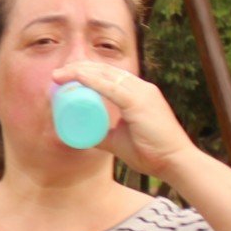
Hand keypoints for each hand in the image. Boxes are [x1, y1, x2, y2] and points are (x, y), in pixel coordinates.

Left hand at [53, 61, 196, 180]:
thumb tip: (83, 135)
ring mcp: (142, 92)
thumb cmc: (150, 152)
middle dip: (79, 68)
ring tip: (59, 75)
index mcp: (138, 93)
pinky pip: (111, 87)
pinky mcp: (140, 101)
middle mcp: (141, 88)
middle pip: (105, 70)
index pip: (109, 76)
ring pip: (106, 75)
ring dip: (80, 72)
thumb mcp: (119, 141)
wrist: (174, 162)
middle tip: (56, 74)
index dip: (86, 73)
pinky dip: (92, 81)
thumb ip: (103, 135)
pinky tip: (76, 78)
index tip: (65, 77)